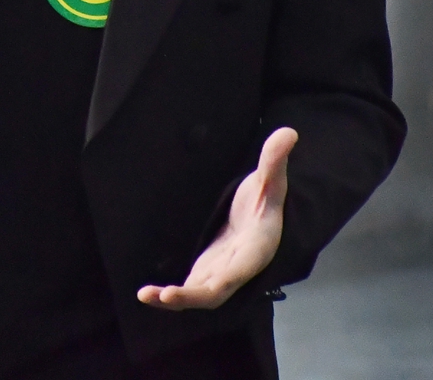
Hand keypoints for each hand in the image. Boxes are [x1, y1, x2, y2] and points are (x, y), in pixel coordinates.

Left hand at [137, 126, 296, 310]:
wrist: (260, 213)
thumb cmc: (266, 198)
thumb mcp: (271, 179)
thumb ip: (274, 160)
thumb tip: (288, 132)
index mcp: (255, 249)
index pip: (238, 271)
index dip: (218, 283)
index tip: (197, 287)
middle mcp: (238, 268)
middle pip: (214, 293)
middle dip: (189, 298)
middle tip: (162, 297)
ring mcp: (221, 272)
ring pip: (198, 294)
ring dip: (174, 299)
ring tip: (144, 294)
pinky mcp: (207, 270)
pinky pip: (190, 287)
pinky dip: (171, 295)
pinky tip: (148, 293)